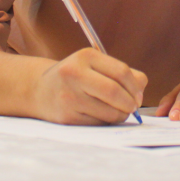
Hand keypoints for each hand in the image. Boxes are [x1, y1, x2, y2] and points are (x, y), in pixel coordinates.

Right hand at [33, 48, 147, 124]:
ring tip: (117, 112)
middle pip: (115, 92)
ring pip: (109, 112)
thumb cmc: (75, 78)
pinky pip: (98, 123)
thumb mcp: (94, 65)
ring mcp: (69, 96)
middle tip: (132, 107)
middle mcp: (74, 74)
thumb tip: (140, 91)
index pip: (121, 72)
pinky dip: (106, 122)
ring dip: (120, 115)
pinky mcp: (66, 117)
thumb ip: (121, 73)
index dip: (135, 87)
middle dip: (130, 103)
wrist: (39, 91)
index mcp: (85, 56)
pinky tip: (100, 116)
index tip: (138, 95)